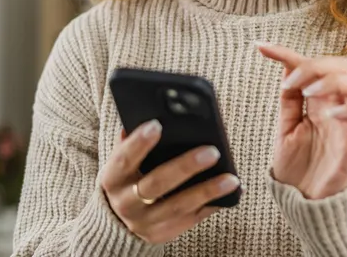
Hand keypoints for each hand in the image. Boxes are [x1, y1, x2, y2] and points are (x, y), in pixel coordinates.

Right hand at [98, 120, 240, 243]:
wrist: (118, 221)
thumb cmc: (127, 179)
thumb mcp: (121, 163)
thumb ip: (131, 142)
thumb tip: (147, 114)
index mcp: (113, 179)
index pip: (123, 160)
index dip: (138, 143)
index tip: (157, 124)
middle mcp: (126, 203)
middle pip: (156, 184)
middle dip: (185, 167)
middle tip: (212, 151)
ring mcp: (146, 222)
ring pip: (178, 206)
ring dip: (207, 191)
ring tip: (231, 179)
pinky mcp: (164, 232)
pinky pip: (193, 219)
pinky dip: (214, 204)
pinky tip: (233, 192)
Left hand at [257, 43, 346, 199]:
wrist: (304, 205)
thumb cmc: (299, 169)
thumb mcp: (286, 128)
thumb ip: (290, 99)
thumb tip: (283, 64)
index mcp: (322, 102)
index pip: (313, 66)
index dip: (288, 53)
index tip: (261, 47)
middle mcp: (339, 109)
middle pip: (344, 67)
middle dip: (316, 66)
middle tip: (292, 82)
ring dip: (333, 83)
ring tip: (309, 93)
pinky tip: (329, 115)